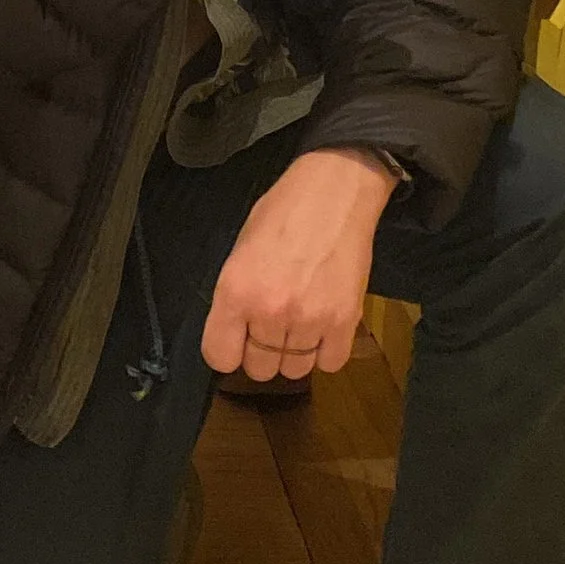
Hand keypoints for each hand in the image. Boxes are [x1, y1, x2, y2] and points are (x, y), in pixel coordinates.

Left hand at [202, 146, 398, 379]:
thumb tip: (236, 334)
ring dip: (295, 353)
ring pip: (295, 370)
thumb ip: (236, 296)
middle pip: (259, 368)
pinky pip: (330, 364)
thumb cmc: (283, 213)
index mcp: (236, 291)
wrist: (335, 193)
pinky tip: (324, 326)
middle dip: (262, 352)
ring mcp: (310, 320)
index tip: (237, 339)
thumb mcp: (241, 250)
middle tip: (272, 324)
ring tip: (300, 321)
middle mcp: (270, 311)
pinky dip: (326, 351)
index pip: (219, 356)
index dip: (227, 349)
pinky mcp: (345, 321)